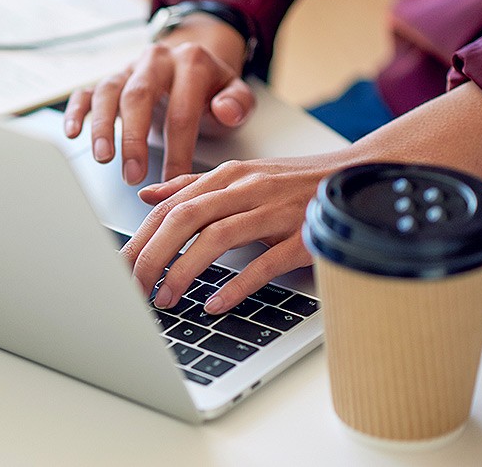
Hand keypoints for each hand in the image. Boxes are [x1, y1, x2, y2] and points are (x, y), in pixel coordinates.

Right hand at [62, 14, 254, 184]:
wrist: (193, 63)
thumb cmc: (212, 90)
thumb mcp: (236, 94)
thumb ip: (238, 104)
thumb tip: (224, 110)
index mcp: (191, 62)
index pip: (182, 110)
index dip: (178, 148)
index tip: (174, 180)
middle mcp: (157, 60)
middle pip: (139, 96)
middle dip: (134, 138)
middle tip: (133, 175)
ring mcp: (130, 69)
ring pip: (109, 92)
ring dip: (102, 127)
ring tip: (103, 158)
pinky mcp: (111, 78)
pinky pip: (88, 91)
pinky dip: (76, 111)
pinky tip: (72, 132)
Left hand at [120, 155, 349, 313]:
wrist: (362, 176)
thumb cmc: (296, 182)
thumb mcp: (241, 177)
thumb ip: (192, 187)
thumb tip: (147, 196)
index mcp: (228, 176)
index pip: (170, 206)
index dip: (140, 237)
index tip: (119, 266)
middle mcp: (247, 189)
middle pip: (184, 218)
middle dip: (152, 255)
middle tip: (133, 288)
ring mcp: (276, 211)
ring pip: (217, 236)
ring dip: (184, 270)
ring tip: (165, 298)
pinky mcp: (304, 236)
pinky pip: (265, 263)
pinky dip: (237, 285)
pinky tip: (215, 304)